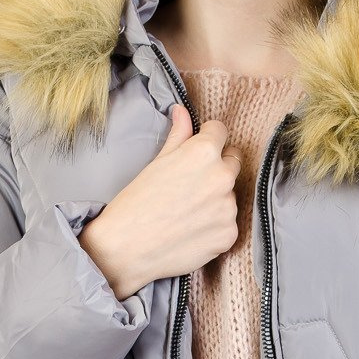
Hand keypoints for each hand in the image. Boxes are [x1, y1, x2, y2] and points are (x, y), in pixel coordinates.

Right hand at [80, 103, 241, 298]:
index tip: (197, 149)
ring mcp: (229, 208)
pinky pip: (228, 223)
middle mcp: (222, 177)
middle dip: (217, 166)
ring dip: (217, 198)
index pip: (220, 131)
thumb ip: (178, 135)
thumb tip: (182, 110)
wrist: (126, 248)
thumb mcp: (157, 162)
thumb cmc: (136, 203)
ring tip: (188, 211)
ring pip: (230, 194)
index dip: (207, 138)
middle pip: (233, 161)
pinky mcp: (229, 234)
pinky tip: (192, 230)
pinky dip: (215, 225)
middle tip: (191, 183)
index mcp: (204, 152)